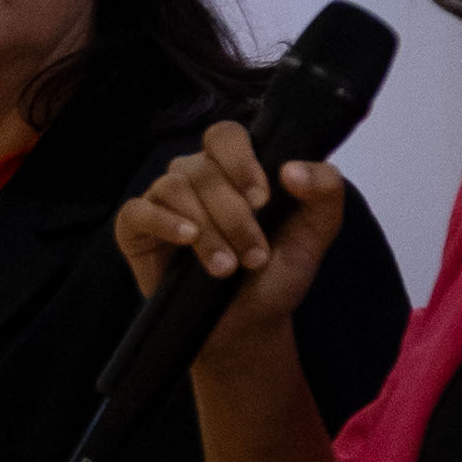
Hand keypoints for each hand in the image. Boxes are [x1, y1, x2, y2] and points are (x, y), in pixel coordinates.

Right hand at [115, 122, 349, 373]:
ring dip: (207, 230)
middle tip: (255, 256)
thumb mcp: (316, 234)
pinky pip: (137, 211)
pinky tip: (186, 238)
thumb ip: (325, 191)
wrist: (249, 325)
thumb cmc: (277, 274)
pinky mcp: (136, 230)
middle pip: (203, 169)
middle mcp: (195, 177)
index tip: (262, 199)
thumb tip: (292, 170)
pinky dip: (163, 222)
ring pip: (174, 189)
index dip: (241, 161)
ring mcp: (163, 201)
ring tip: (226, 269)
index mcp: (233, 168)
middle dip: (234, 215)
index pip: (226, 136)